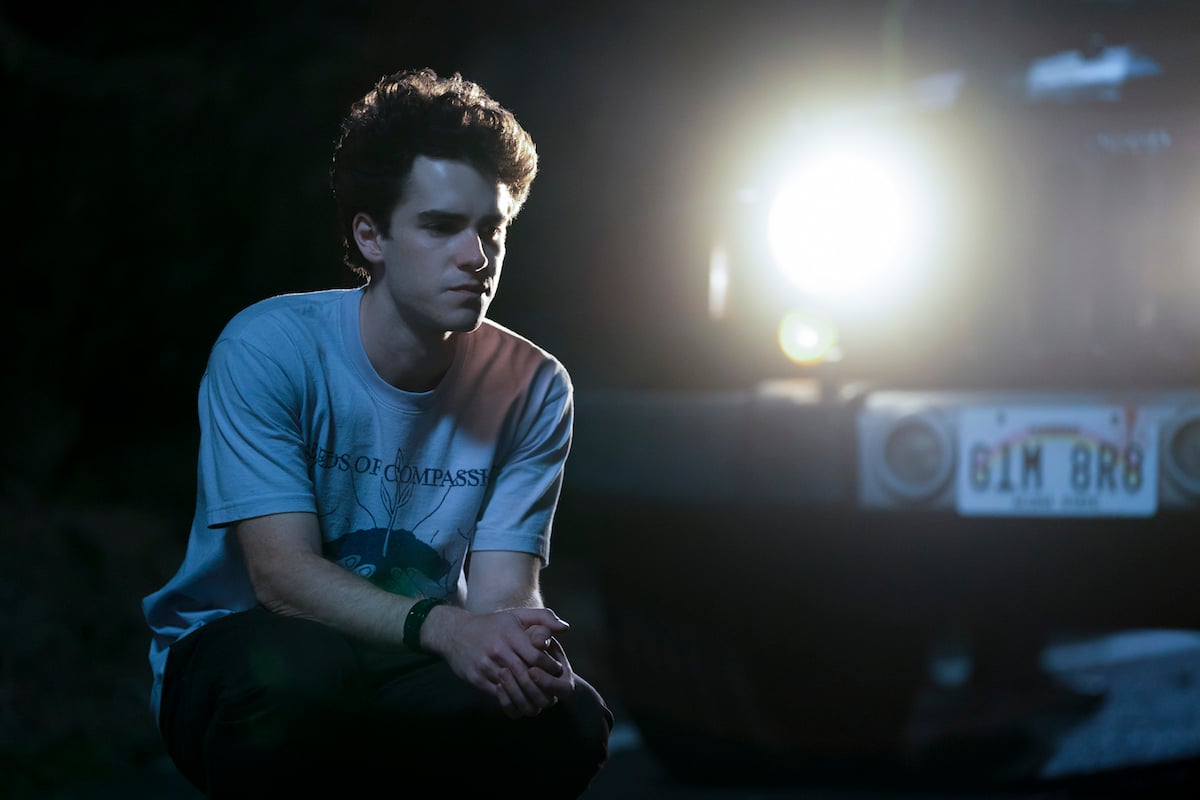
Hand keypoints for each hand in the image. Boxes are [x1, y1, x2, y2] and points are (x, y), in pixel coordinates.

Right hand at [430, 606, 570, 717]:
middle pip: (526, 675)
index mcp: (510, 634)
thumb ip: (543, 618)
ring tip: (541, 701)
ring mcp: (485, 665)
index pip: (536, 656)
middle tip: (554, 693)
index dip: (549, 667)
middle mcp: (497, 649)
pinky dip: (512, 700)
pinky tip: (522, 701)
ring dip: (529, 697)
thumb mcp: (516, 616)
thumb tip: (565, 628)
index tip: (557, 671)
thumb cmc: (492, 625)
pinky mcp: (476, 678)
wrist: (455, 633)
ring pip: (513, 687)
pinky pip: (498, 694)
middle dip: (542, 686)